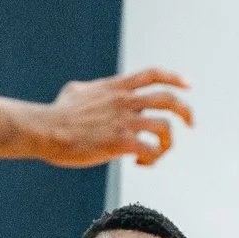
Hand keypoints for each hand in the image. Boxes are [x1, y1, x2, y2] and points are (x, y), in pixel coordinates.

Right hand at [37, 68, 193, 167]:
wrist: (46, 129)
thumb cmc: (57, 114)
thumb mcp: (76, 91)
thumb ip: (90, 90)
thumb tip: (85, 91)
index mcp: (117, 87)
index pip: (153, 75)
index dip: (174, 78)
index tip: (188, 86)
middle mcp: (125, 101)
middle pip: (168, 101)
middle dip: (186, 112)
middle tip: (191, 124)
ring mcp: (124, 121)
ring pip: (165, 128)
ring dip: (168, 143)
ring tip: (159, 153)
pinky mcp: (121, 142)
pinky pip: (151, 150)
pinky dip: (152, 158)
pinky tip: (141, 162)